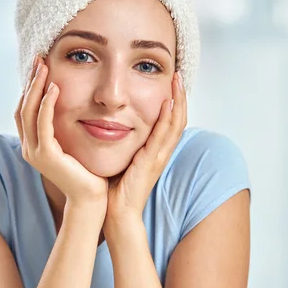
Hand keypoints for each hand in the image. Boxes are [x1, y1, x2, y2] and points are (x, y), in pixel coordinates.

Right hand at [14, 55, 107, 207]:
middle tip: (39, 58)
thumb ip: (66, 127)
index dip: (30, 87)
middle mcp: (29, 148)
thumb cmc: (88, 171)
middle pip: (22, 107)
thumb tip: (73, 105)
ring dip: (36, 87)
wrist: (92, 198)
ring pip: (29, 112)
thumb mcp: (73, 143)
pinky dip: (47, 104)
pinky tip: (54, 88)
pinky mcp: (46, 156)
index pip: (25, 109)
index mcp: (34, 145)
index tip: (40, 66)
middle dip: (30, 81)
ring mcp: (34, 153)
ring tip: (44, 67)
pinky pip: (43, 124)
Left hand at [105, 72, 186, 226]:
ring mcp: (158, 156)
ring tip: (177, 81)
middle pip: (178, 118)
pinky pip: (163, 136)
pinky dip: (167, 118)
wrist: (115, 212)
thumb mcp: (120, 157)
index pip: (169, 120)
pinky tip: (167, 102)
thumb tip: (108, 124)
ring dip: (178, 101)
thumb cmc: (114, 187)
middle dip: (180, 95)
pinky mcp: (151, 162)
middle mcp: (160, 151)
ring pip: (176, 124)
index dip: (172, 101)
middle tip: (178, 74)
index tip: (169, 81)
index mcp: (154, 150)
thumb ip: (121, 142)